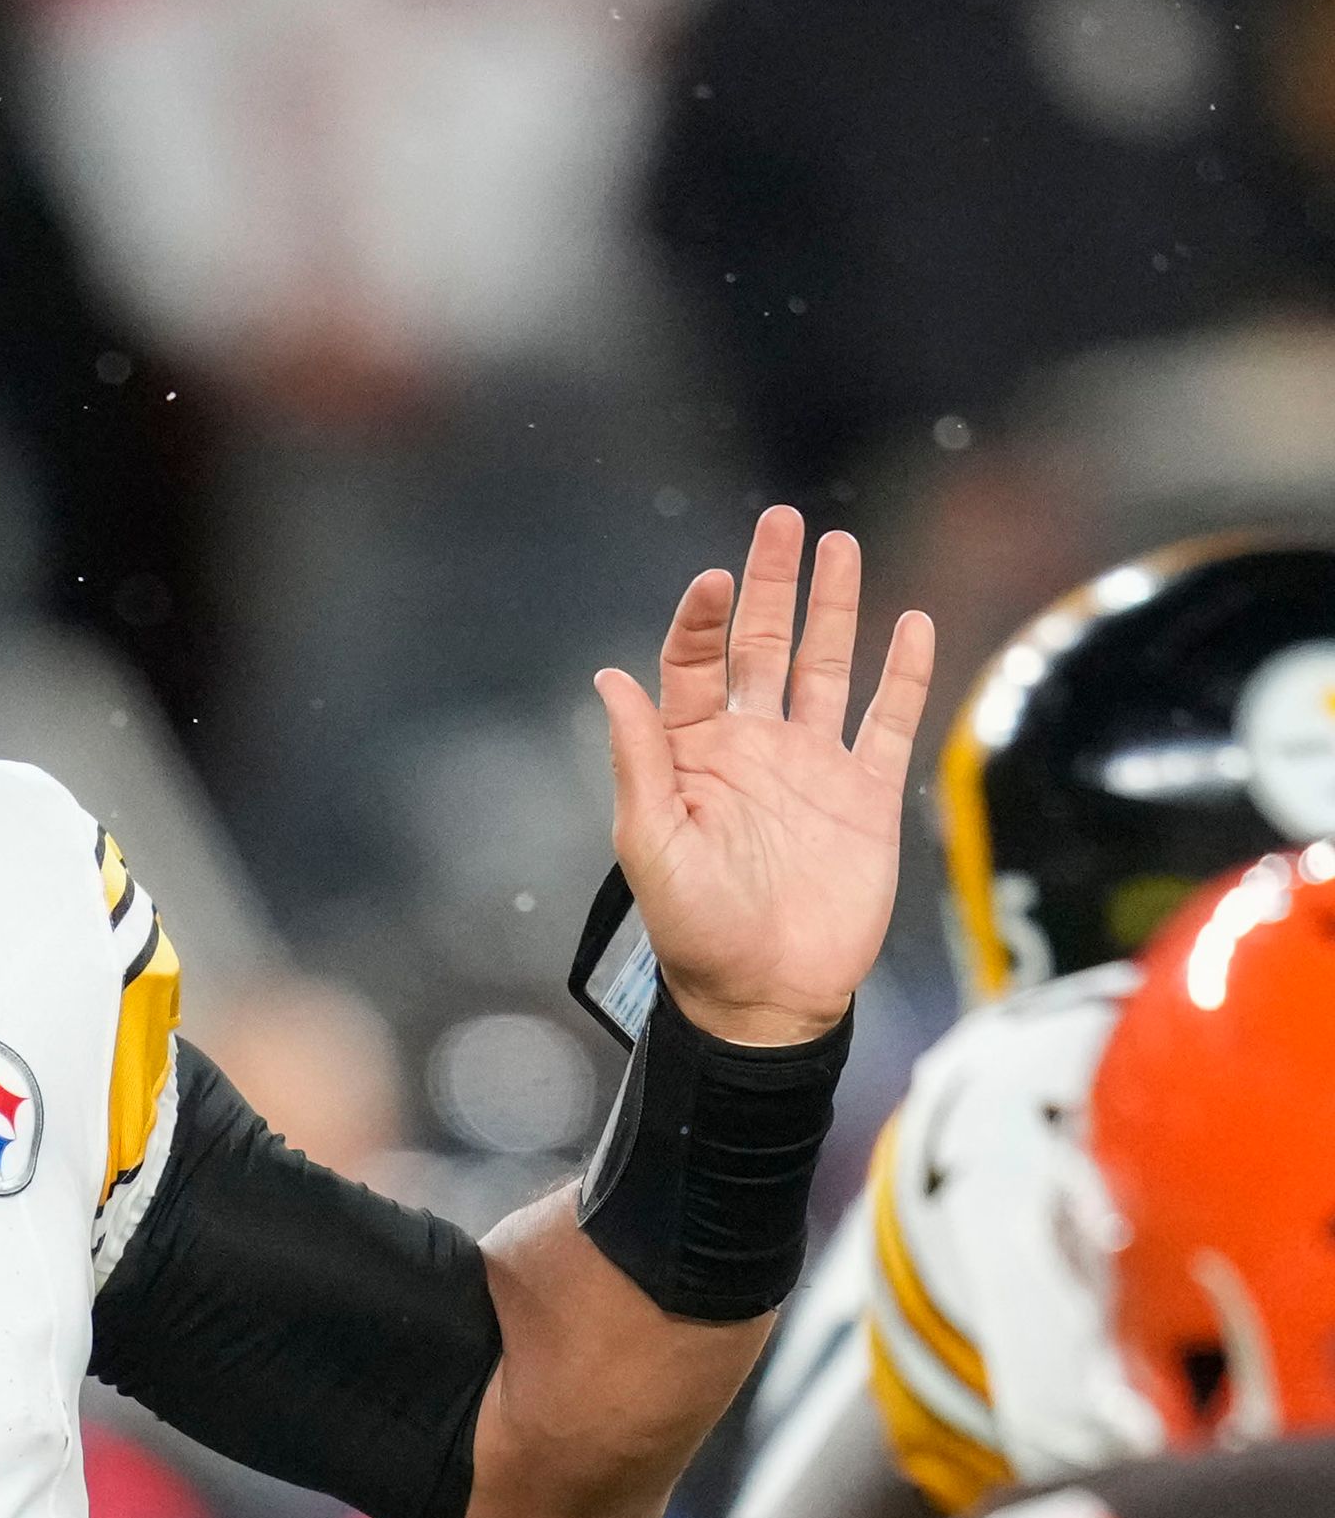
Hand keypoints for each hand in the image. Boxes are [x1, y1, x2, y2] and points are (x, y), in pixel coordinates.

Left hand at [596, 507, 936, 1046]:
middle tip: (780, 521)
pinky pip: (889, 722)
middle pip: (763, 647)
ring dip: (834, 610)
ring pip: (828, 668)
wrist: (767, 995)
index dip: (700, 619)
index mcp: (691, 756)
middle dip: (770, 585)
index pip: (694, 665)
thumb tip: (608, 679)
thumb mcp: (651, 844)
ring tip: (840, 548)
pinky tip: (909, 624)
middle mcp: (752, 749)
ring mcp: (811, 768)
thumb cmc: (695, 931)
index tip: (711, 579)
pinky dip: (903, 674)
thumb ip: (639, 760)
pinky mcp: (866, 797)